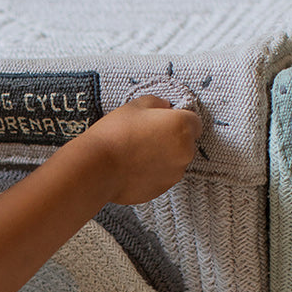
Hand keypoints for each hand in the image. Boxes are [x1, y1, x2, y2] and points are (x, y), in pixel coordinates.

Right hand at [82, 95, 201, 204]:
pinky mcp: (162, 189)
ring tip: (136, 153)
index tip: (161, 121)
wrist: (97, 167)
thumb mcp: (135, 105)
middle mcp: (185, 151)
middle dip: (170, 139)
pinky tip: (132, 167)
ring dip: (162, 157)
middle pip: (185, 143)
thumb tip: (166, 107)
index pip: (194, 121)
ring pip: (174, 161)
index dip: (177, 119)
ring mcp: (175, 173)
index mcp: (182, 126)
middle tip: (144, 136)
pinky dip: (152, 172)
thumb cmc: (115, 133)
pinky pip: (162, 176)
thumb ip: (158, 103)